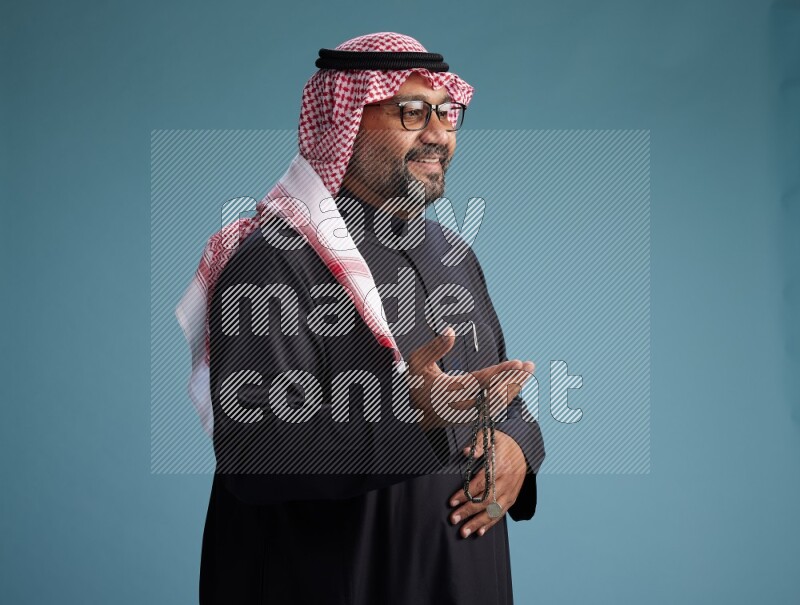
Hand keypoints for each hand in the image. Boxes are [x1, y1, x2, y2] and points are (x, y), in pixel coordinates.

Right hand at [406, 327, 534, 430]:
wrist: (412, 410)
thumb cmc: (416, 382)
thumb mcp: (417, 361)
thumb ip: (434, 347)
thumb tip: (449, 330)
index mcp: (446, 392)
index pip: (479, 382)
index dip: (500, 373)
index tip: (517, 363)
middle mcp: (459, 406)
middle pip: (494, 396)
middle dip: (514, 380)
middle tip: (530, 365)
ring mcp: (467, 415)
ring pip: (497, 404)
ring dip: (514, 387)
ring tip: (528, 370)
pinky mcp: (472, 418)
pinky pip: (495, 408)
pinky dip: (508, 395)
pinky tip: (518, 381)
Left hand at [448, 430, 527, 537]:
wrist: (523, 448)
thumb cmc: (501, 442)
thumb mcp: (490, 436)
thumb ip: (478, 445)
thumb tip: (466, 453)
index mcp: (499, 465)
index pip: (480, 483)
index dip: (466, 493)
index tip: (452, 501)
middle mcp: (506, 480)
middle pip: (486, 500)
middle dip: (469, 511)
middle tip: (453, 519)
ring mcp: (511, 490)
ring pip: (494, 510)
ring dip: (478, 523)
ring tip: (464, 532)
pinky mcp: (513, 497)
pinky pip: (502, 513)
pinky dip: (491, 523)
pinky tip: (479, 532)